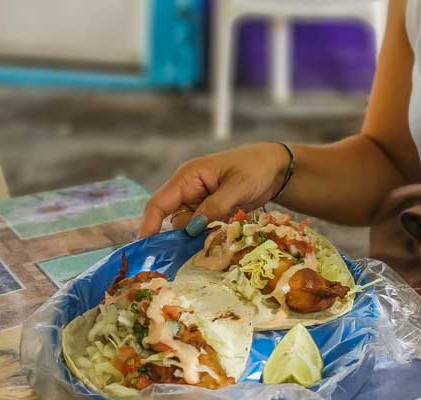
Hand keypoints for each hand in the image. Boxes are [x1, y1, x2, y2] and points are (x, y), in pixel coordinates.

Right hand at [137, 142, 290, 238]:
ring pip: (187, 228)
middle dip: (180, 237)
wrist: (276, 167)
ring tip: (218, 239)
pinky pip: (201, 229)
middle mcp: (188, 189)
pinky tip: (221, 239)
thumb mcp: (238, 186)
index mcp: (188, 176)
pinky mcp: (209, 212)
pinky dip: (208, 236)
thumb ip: (216, 206)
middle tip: (193, 252)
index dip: (149, 225)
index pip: (159, 202)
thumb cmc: (256, 168)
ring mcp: (198, 201)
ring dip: (198, 238)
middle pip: (172, 220)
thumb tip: (193, 228)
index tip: (144, 249)